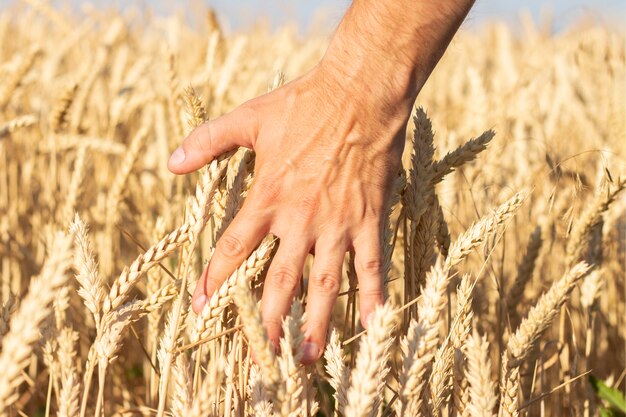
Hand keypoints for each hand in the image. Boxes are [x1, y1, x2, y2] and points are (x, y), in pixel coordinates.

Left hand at [168, 59, 409, 362]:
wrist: (359, 94)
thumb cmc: (303, 104)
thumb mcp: (248, 118)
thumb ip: (207, 141)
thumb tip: (170, 162)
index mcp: (268, 197)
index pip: (234, 249)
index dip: (216, 280)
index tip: (202, 309)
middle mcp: (300, 220)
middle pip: (279, 281)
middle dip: (267, 320)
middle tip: (262, 356)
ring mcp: (337, 224)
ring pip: (324, 284)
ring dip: (315, 323)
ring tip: (307, 358)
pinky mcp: (368, 220)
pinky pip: (372, 265)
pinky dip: (373, 296)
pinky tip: (372, 326)